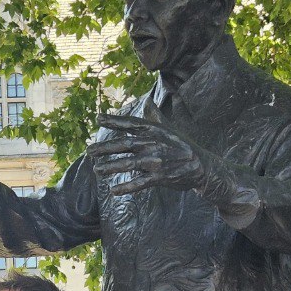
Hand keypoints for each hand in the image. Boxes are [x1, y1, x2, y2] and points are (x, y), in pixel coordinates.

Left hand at [89, 111, 210, 196]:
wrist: (201, 166)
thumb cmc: (182, 145)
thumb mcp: (169, 128)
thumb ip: (155, 116)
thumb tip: (147, 100)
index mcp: (155, 130)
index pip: (131, 123)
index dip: (114, 120)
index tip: (98, 118)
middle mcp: (154, 143)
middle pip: (124, 144)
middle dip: (105, 147)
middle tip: (89, 151)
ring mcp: (157, 161)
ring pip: (129, 163)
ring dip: (111, 167)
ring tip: (96, 170)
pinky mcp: (161, 177)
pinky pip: (140, 182)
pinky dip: (126, 187)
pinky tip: (113, 190)